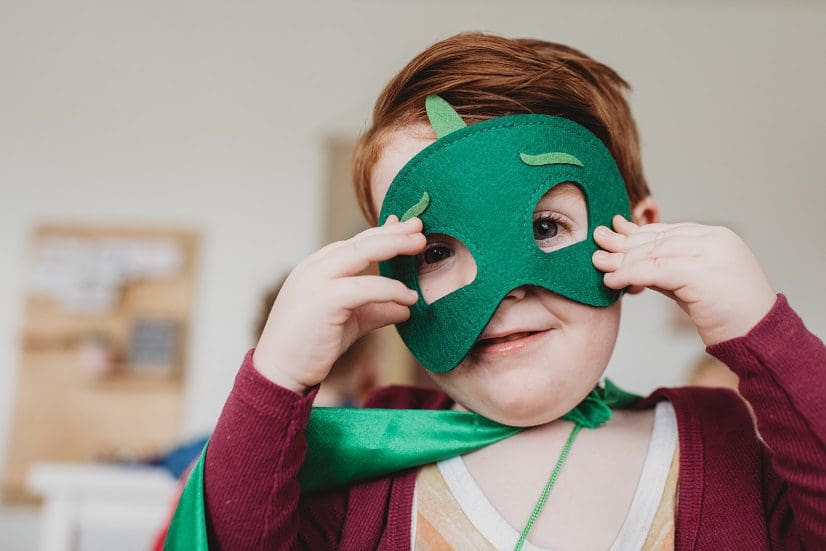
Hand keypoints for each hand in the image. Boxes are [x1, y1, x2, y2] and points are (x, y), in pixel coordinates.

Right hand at [253, 215, 424, 392]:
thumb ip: (375, 310)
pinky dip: (391, 289)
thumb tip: (405, 308)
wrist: (279, 373)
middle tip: (420, 225)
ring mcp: (316, 281)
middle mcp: (314, 268)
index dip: (382, 233)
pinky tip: (409, 298)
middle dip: (393, 231)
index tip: (406, 227)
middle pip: (360, 241)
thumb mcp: (349, 322)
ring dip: (394, 246)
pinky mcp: (324, 300)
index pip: (353, 243)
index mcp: (316, 268)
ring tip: (420, 245)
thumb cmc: (310, 347)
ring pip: (362, 253)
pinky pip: (365, 287)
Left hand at [591, 214, 776, 345]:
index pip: (668, 230)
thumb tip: (629, 261)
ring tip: (598, 263)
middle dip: (624, 243)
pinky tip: (612, 281)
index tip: (615, 231)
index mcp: (716, 237)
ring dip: (622, 259)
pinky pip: (655, 271)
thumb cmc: (727, 315)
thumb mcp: (692, 285)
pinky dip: (629, 275)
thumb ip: (666, 269)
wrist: (760, 337)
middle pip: (658, 239)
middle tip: (598, 242)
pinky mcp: (702, 273)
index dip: (638, 232)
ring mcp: (710, 254)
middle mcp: (714, 239)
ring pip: (654, 253)